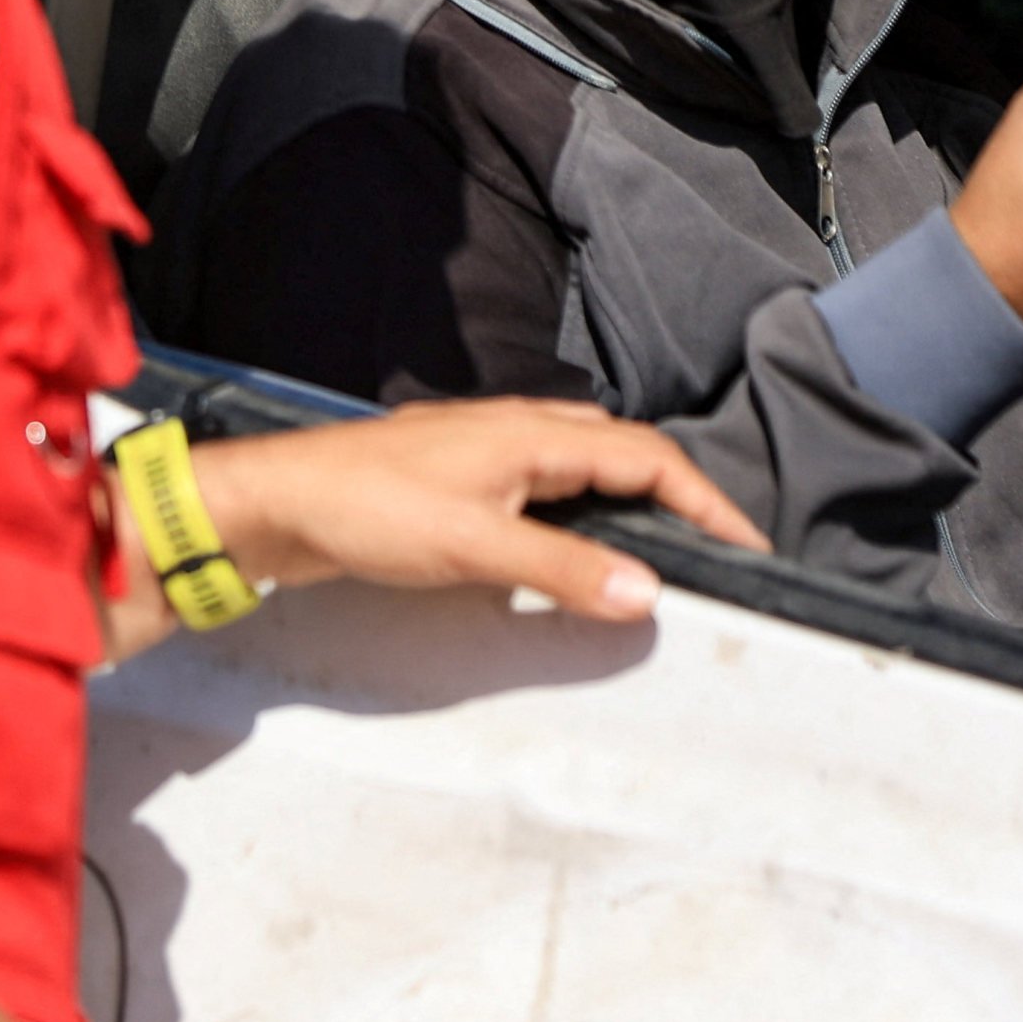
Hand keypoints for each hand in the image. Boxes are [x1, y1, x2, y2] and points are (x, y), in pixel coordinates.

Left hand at [191, 396, 766, 622]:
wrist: (276, 502)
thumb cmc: (363, 508)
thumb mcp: (473, 547)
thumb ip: (561, 571)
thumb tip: (644, 591)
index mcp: (532, 433)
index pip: (648, 459)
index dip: (706, 503)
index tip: (747, 547)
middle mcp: (517, 430)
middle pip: (625, 453)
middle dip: (679, 497)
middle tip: (714, 552)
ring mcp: (487, 451)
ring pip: (585, 465)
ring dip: (630, 502)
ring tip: (662, 552)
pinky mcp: (460, 479)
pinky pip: (546, 486)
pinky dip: (581, 514)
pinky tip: (576, 549)